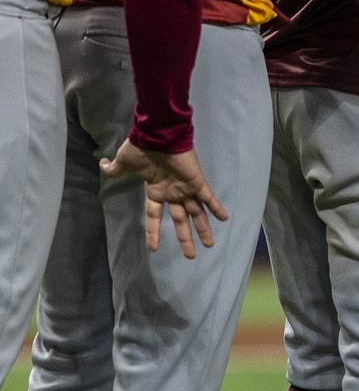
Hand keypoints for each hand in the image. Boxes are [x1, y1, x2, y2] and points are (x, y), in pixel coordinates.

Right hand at [100, 141, 228, 258]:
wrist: (157, 134)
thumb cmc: (142, 149)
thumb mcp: (124, 162)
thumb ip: (114, 169)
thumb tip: (102, 165)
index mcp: (155, 191)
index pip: (155, 217)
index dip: (154, 232)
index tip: (153, 248)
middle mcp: (172, 193)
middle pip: (181, 220)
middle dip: (186, 238)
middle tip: (191, 256)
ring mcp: (186, 188)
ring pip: (196, 213)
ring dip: (203, 228)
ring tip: (209, 245)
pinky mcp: (197, 181)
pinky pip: (209, 197)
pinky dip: (216, 207)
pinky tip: (223, 218)